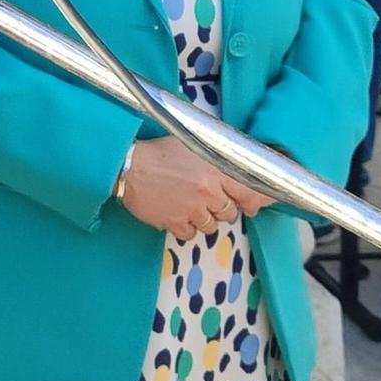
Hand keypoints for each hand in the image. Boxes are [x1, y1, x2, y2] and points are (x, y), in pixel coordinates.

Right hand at [120, 138, 270, 240]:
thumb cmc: (158, 153)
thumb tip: (233, 166)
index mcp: (215, 169)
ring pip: (211, 226)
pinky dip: (184, 227)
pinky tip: (176, 214)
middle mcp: (208, 191)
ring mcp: (192, 208)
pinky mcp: (175, 222)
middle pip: (229, 212)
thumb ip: (215, 158)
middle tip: (207, 201)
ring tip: (188, 206)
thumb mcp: (192, 146)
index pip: (249, 191)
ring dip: (202, 219)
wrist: (128, 167)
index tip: (250, 206)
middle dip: (221, 209)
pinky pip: (190, 234)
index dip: (251, 201)